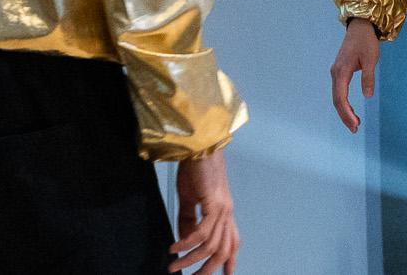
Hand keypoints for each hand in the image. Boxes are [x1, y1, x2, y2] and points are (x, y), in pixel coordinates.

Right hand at [170, 151, 237, 274]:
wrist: (198, 144)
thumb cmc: (195, 167)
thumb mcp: (190, 197)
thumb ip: (189, 219)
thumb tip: (186, 240)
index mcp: (225, 211)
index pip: (232, 241)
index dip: (230, 261)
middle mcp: (227, 213)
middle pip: (223, 250)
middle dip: (208, 269)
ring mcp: (222, 209)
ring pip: (211, 245)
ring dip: (191, 259)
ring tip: (175, 266)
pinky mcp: (213, 204)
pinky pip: (201, 232)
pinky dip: (187, 243)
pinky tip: (175, 247)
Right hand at [329, 18, 380, 132]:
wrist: (360, 27)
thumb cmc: (366, 41)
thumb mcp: (370, 59)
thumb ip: (368, 77)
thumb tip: (367, 96)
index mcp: (341, 71)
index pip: (341, 97)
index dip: (346, 112)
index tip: (355, 124)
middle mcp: (336, 73)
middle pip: (336, 100)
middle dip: (345, 116)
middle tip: (355, 129)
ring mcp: (336, 73)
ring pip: (337, 97)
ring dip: (344, 111)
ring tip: (355, 124)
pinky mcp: (340, 72)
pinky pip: (339, 92)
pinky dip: (344, 104)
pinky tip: (351, 111)